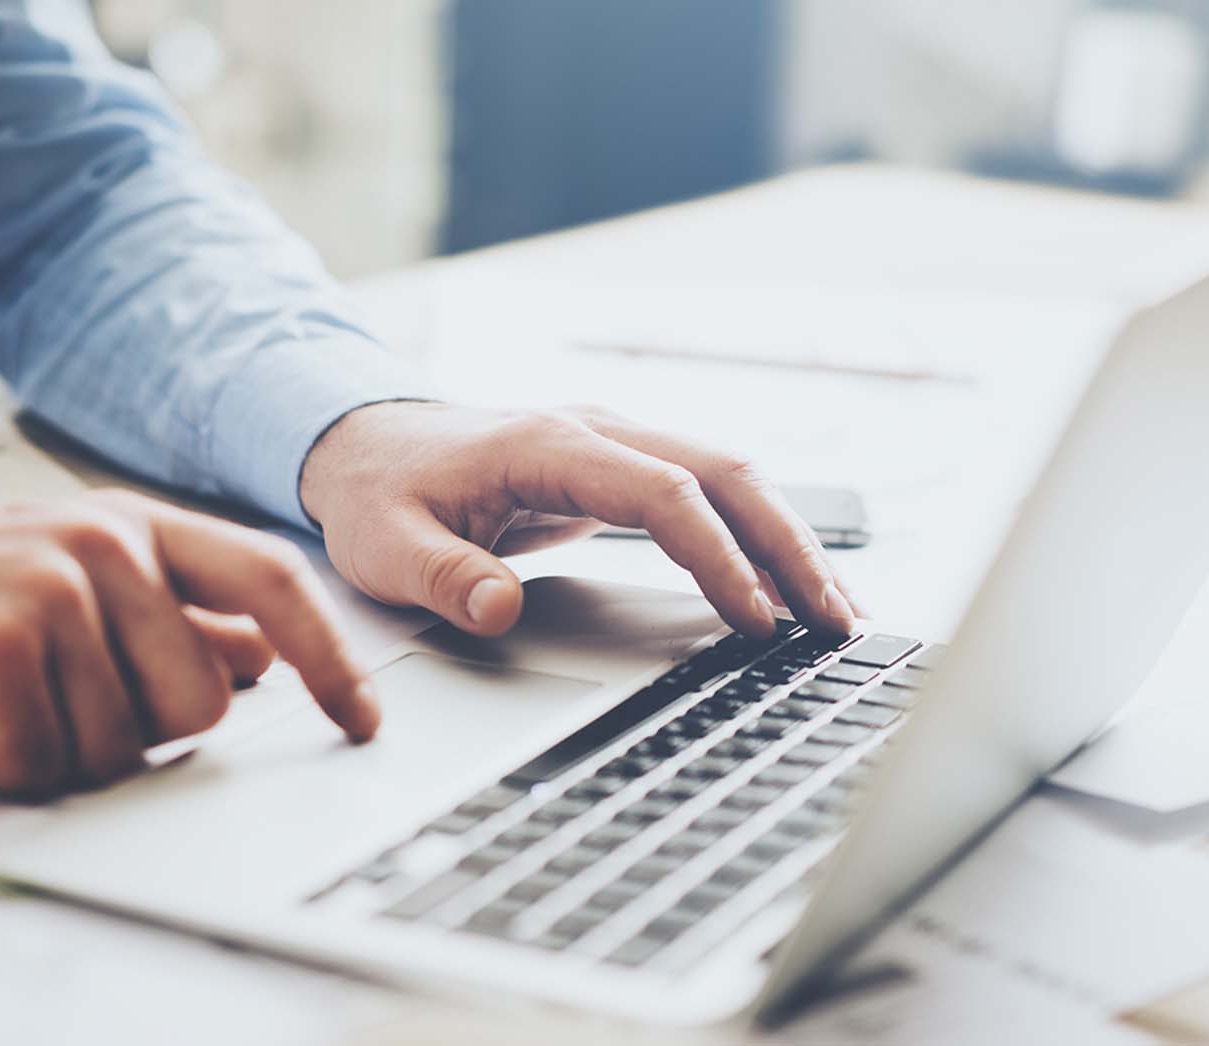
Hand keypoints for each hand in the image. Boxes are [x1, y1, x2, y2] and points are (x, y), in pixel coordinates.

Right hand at [0, 490, 376, 794]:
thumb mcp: (68, 581)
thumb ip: (168, 613)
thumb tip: (261, 655)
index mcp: (135, 526)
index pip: (271, 582)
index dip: (330, 656)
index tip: (362, 718)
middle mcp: (105, 543)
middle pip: (203, 700)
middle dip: (138, 731)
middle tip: (56, 702)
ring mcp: (54, 588)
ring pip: (127, 745)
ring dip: (61, 753)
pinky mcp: (0, 646)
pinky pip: (50, 764)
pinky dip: (5, 769)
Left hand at [299, 403, 861, 637]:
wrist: (368, 443)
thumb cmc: (382, 494)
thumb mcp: (387, 547)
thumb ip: (444, 578)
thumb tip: (500, 608)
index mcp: (550, 443)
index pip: (663, 494)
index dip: (716, 557)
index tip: (755, 619)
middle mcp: (600, 430)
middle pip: (726, 474)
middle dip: (791, 547)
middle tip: (839, 621)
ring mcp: (619, 443)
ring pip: (733, 478)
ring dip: (790, 541)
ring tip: (840, 612)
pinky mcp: (625, 467)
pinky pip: (711, 494)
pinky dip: (760, 535)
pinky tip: (790, 585)